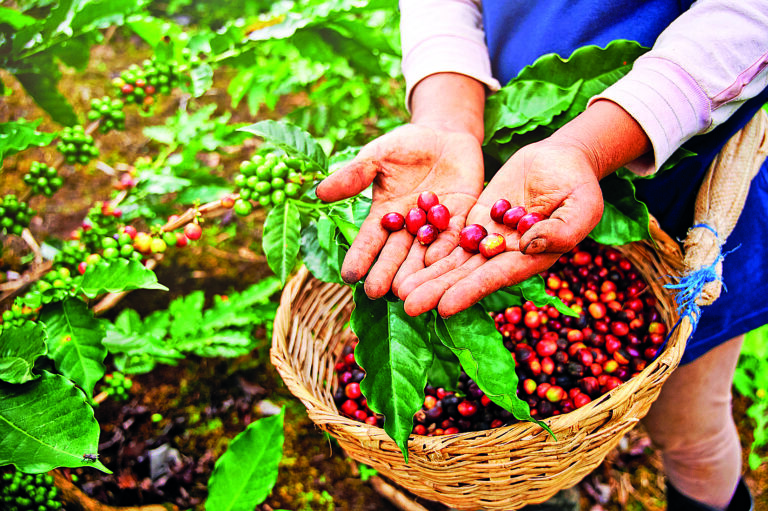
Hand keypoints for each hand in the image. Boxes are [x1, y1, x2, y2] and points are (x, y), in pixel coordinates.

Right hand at [316, 123, 484, 298]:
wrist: (445, 135)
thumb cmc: (405, 145)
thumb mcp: (377, 156)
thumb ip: (354, 175)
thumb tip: (319, 193)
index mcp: (385, 215)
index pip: (369, 240)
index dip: (360, 256)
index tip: (348, 275)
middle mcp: (408, 227)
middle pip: (396, 253)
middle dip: (386, 272)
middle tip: (377, 292)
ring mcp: (435, 226)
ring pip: (424, 253)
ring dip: (416, 272)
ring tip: (407, 291)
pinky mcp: (462, 219)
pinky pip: (454, 237)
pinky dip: (446, 250)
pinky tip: (438, 264)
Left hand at [396, 137, 604, 316]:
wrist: (563, 160)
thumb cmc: (580, 185)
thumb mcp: (581, 206)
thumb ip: (560, 230)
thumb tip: (526, 246)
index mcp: (531, 259)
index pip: (495, 278)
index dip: (470, 292)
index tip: (444, 308)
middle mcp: (505, 255)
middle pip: (466, 275)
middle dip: (437, 290)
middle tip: (407, 305)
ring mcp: (488, 239)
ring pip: (453, 259)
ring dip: (426, 274)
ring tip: (397, 289)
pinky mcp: (476, 220)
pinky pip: (450, 234)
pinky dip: (429, 246)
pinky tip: (404, 257)